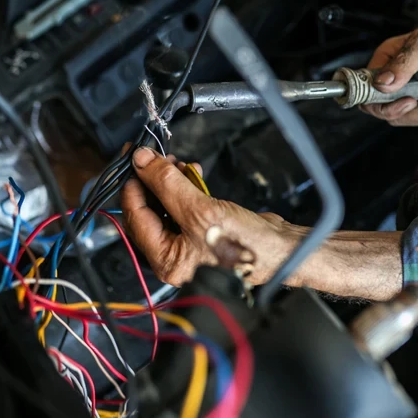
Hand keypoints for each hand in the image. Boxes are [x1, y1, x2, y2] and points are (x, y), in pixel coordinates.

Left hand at [121, 147, 286, 285]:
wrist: (284, 250)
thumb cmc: (246, 244)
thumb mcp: (200, 210)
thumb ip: (167, 184)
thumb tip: (142, 162)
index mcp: (166, 260)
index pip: (135, 216)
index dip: (133, 184)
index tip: (134, 159)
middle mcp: (174, 255)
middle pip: (148, 211)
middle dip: (152, 181)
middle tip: (154, 158)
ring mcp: (188, 244)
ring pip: (166, 206)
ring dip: (170, 182)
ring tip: (178, 164)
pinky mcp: (203, 232)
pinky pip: (184, 207)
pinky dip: (186, 188)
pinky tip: (193, 173)